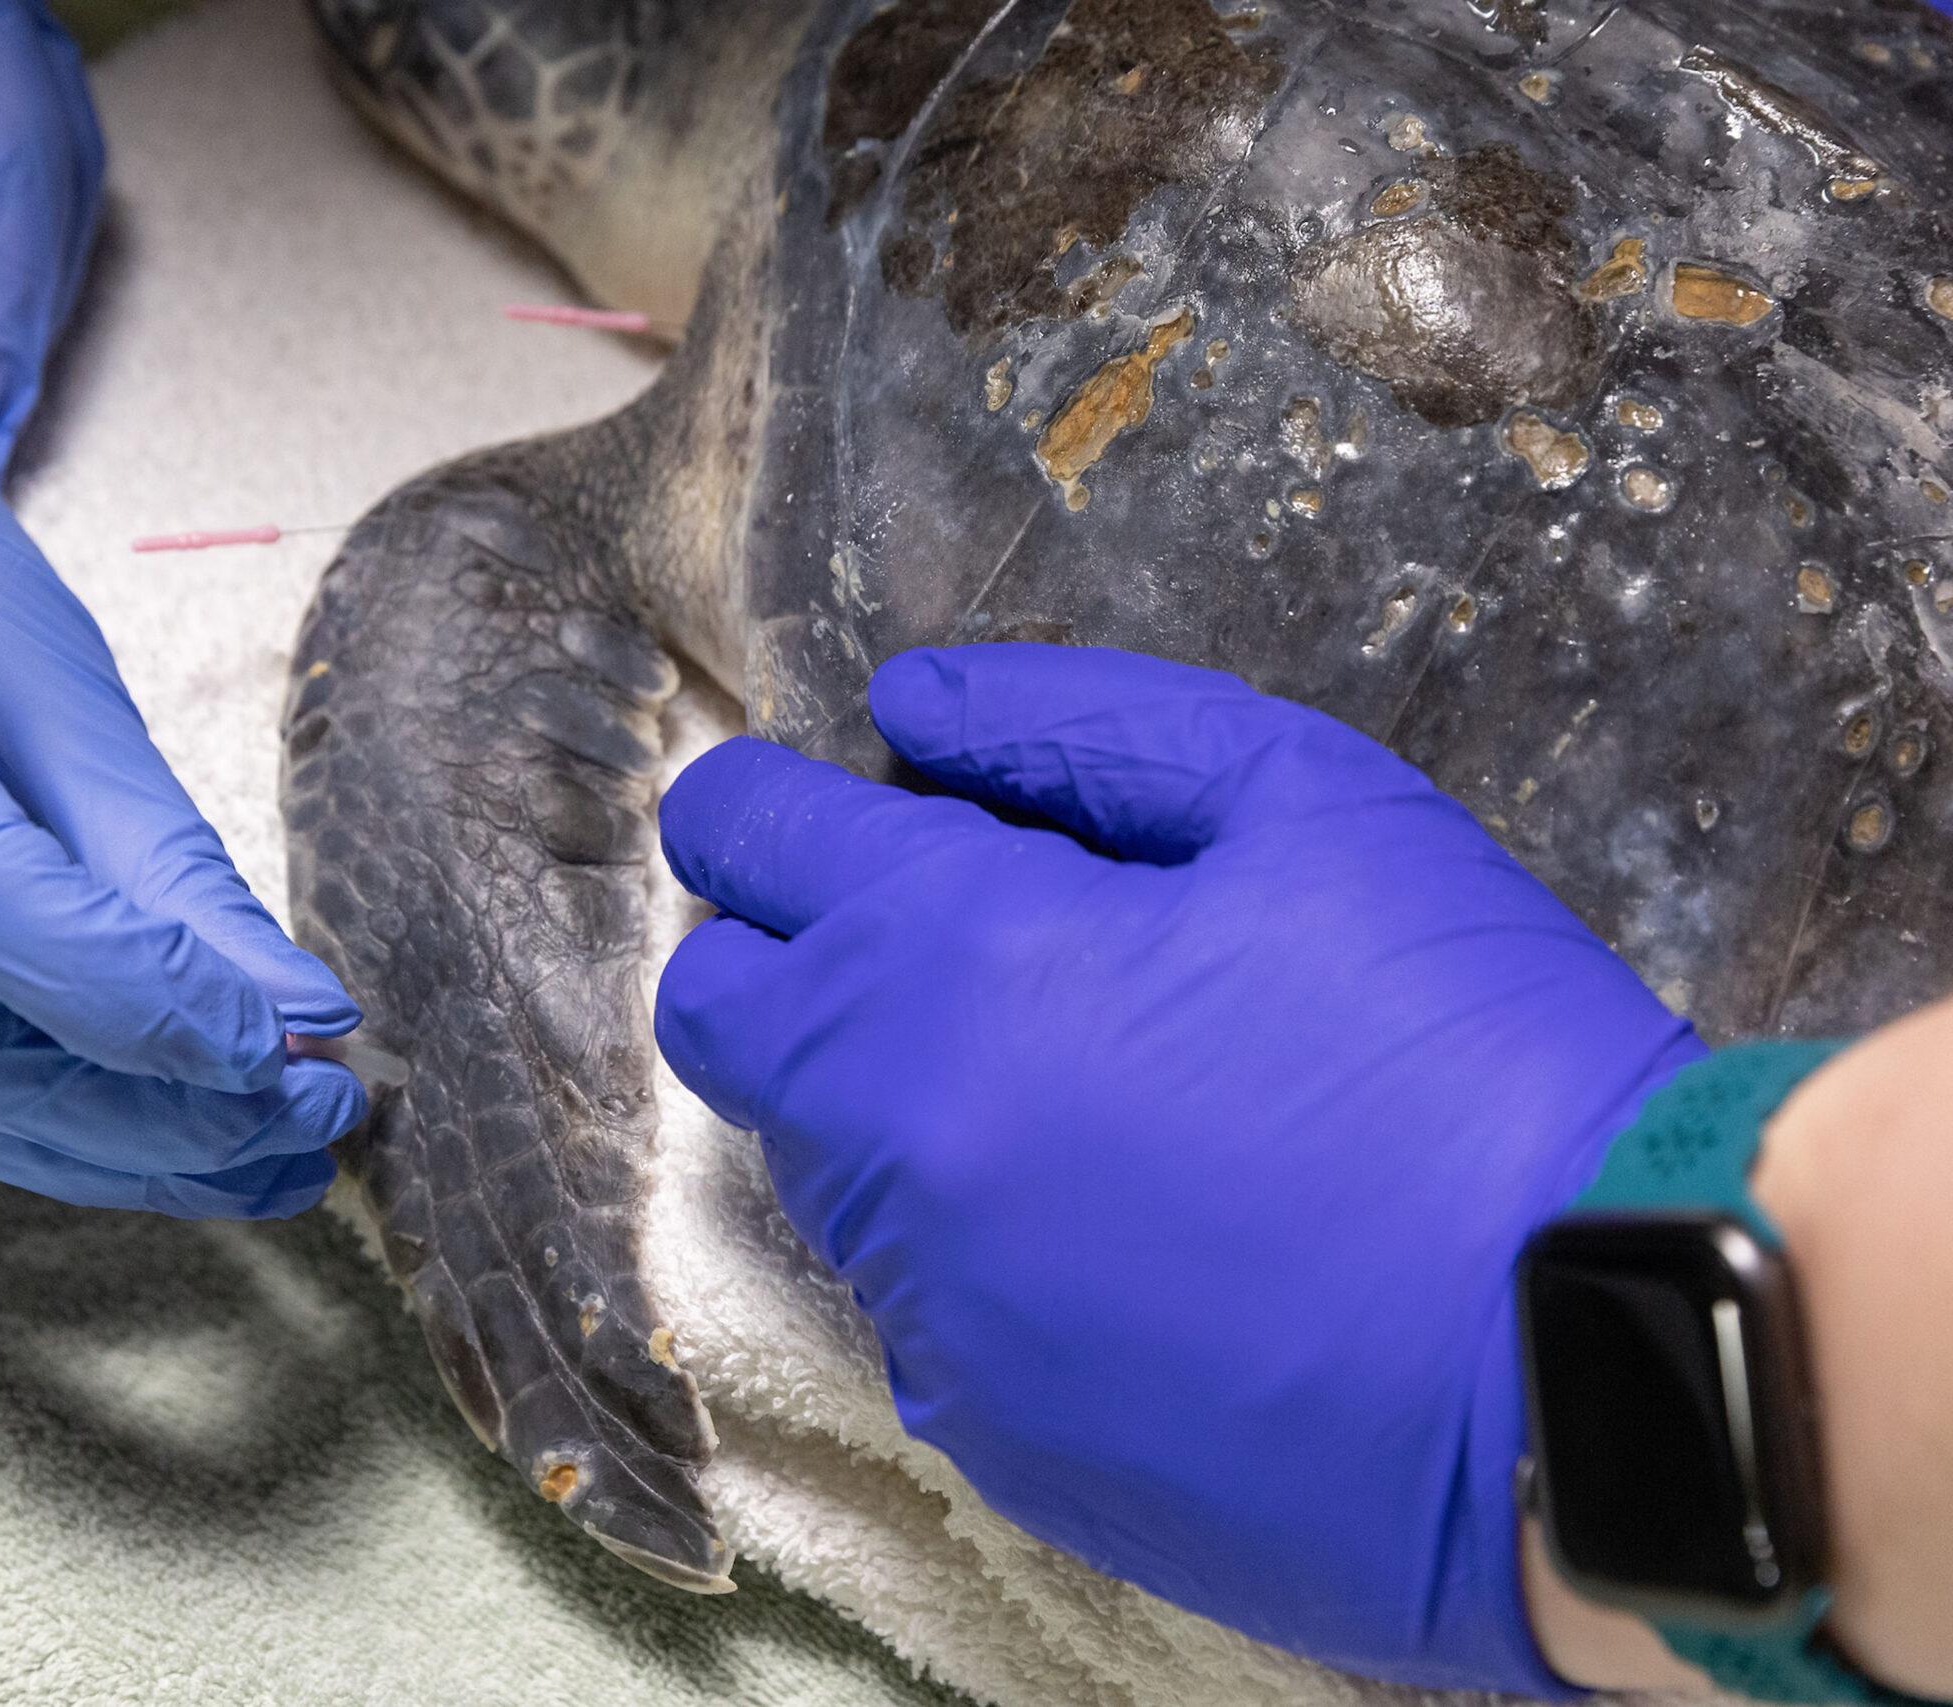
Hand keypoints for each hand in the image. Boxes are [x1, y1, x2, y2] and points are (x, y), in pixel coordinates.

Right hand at [0, 296, 363, 1217]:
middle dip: (153, 1116)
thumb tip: (299, 1020)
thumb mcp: (62, 682)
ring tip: (249, 1148)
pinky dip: (7, 1110)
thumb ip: (170, 864)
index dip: (145, 998)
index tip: (293, 1047)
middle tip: (305, 1122)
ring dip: (99, 1148)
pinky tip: (120, 1109)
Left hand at [653, 643, 1705, 1692]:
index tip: (811, 809)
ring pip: (820, 1166)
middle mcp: (886, 1140)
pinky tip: (1141, 1246)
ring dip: (899, 1105)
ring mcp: (925, 1307)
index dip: (763, 805)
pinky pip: (920, 1308)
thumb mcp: (1309, 805)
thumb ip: (1076, 730)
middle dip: (791, 956)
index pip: (743, 840)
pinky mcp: (988, 1437)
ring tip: (1098, 1100)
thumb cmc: (1467, 1050)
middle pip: (724, 1016)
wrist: (1597, 1365)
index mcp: (945, 955)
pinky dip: (982, 1254)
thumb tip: (910, 707)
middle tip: (955, 948)